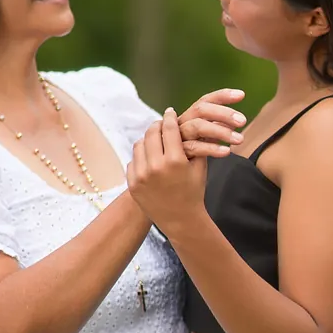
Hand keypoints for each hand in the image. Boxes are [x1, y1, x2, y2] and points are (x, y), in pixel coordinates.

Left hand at [128, 109, 208, 233]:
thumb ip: (196, 143)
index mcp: (175, 161)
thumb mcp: (199, 167)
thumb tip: (192, 120)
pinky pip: (133, 161)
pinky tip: (149, 157)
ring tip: (154, 140)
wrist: (180, 220)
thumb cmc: (194, 191)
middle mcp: (156, 167)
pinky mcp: (132, 184)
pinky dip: (141, 157)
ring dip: (147, 140)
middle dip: (157, 125)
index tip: (170, 112)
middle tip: (161, 123)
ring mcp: (141, 176)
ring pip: (139, 145)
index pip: (169, 129)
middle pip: (151, 133)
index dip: (169, 117)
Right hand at [178, 87, 245, 159]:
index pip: (206, 100)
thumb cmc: (188, 156)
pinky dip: (211, 148)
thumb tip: (236, 121)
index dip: (222, 95)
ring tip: (240, 139)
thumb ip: (217, 128)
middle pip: (201, 109)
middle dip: (224, 113)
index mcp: (190, 117)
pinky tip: (226, 151)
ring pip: (198, 126)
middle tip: (243, 121)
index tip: (241, 95)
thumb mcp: (204, 139)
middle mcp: (182, 122)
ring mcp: (178, 136)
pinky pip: (195, 147)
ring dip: (221, 131)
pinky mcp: (177, 152)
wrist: (168, 174)